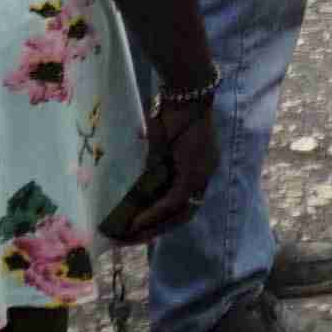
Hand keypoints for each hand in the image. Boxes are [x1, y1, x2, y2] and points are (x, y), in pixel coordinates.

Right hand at [100, 106, 222, 244]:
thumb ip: (151, 167)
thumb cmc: (170, 111)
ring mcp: (202, 175)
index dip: (161, 220)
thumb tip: (132, 188)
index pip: (181, 204)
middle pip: (181, 215)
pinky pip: (173, 202)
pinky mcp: (194, 172)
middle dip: (154, 230)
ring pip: (177, 214)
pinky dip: (154, 213)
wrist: (186, 91)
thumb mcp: (158, 146)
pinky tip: (135, 222)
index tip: (138, 229)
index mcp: (198, 168)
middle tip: (127, 240)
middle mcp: (204, 176)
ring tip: (126, 236)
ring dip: (151, 227)